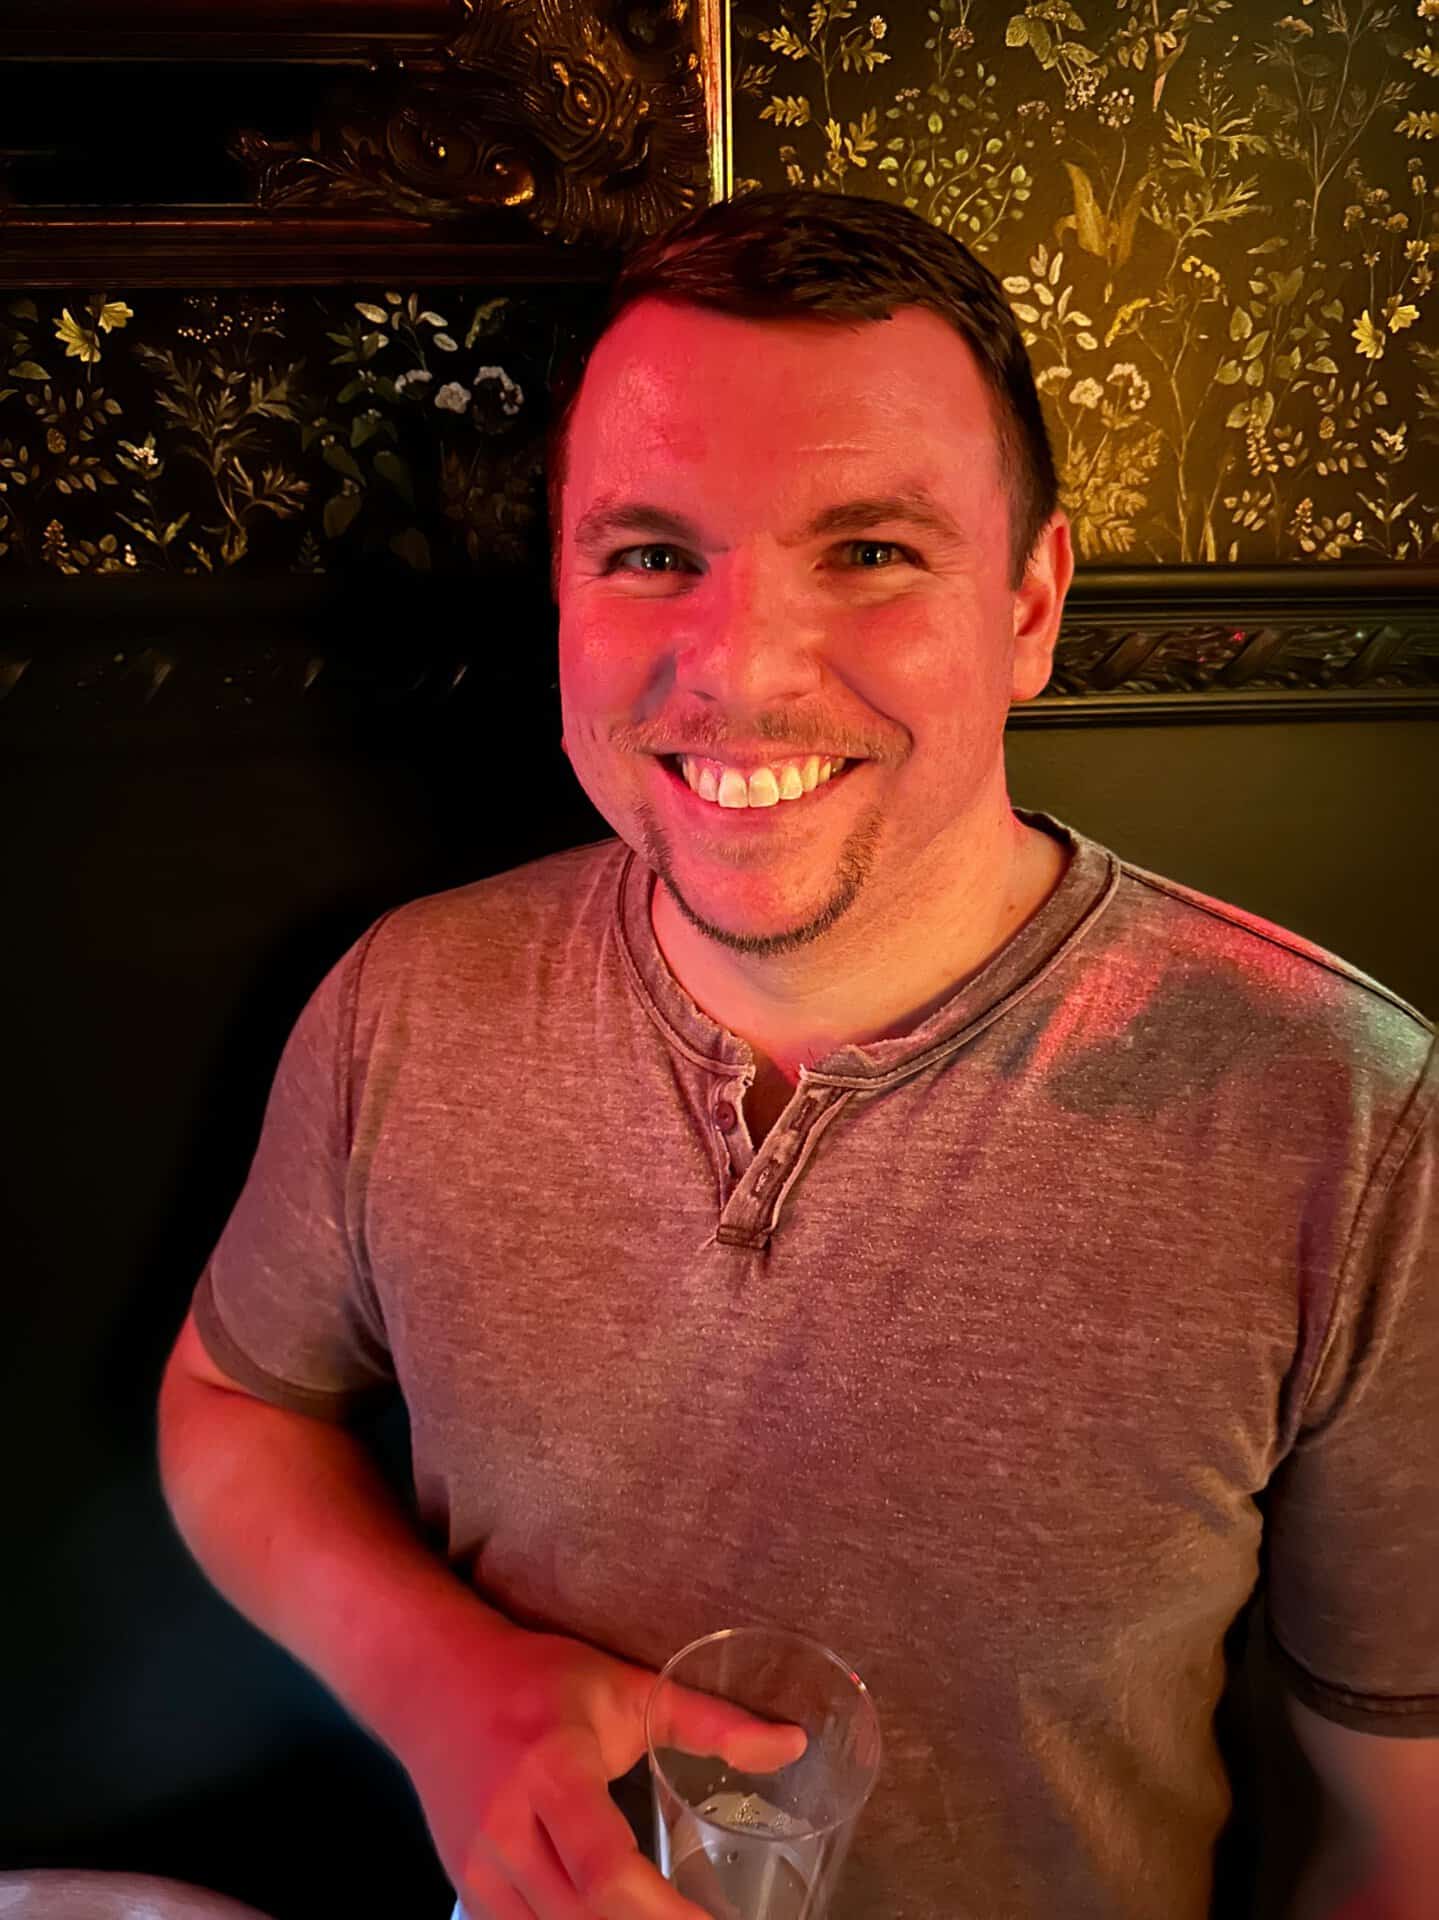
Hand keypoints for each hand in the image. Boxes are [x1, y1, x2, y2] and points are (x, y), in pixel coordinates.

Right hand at [406, 1626, 806, 1919]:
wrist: (433, 1683)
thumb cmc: (537, 1680)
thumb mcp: (626, 1688)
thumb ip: (710, 1722)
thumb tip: (793, 1744)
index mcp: (553, 1771)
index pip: (607, 1870)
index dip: (665, 1915)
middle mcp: (507, 1829)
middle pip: (583, 1918)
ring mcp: (479, 1866)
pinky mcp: (467, 1887)